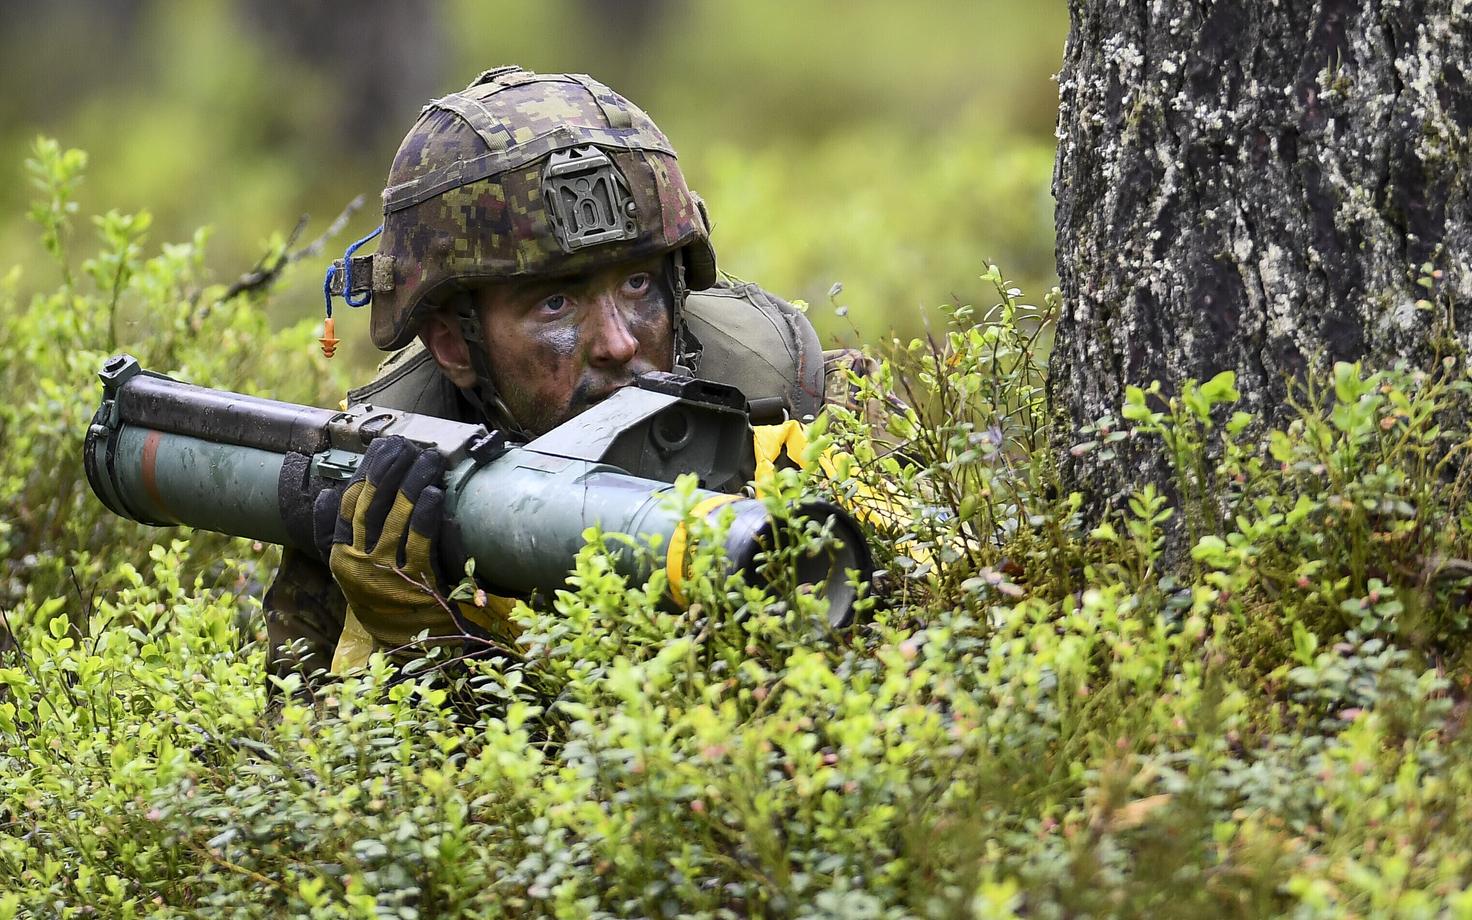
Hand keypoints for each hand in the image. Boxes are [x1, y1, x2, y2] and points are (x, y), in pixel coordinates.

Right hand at [312, 436, 481, 651]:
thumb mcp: (347, 572)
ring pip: (397, 520)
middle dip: (389, 472)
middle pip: (372, 507)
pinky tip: (434, 495)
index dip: (365, 474)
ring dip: (413, 485)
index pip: (347, 507)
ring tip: (429, 461)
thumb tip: (328, 495)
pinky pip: (422, 545)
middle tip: (407, 447)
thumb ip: (334, 535)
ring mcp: (389, 575)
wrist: (402, 648)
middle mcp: (360, 565)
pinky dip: (427, 517)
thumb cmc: (379, 600)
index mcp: (341, 557)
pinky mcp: (418, 586)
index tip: (382, 449)